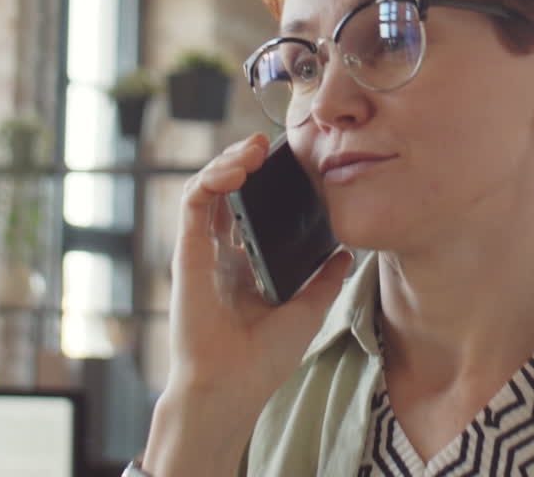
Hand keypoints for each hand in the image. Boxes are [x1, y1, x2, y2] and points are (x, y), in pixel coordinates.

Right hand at [141, 133, 352, 474]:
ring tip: (254, 150)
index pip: (247, 210)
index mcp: (242, 267)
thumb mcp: (307, 311)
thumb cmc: (262, 360)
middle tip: (267, 145)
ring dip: (227, 161)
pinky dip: (211, 178)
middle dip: (243, 161)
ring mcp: (200, 251)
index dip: (262, 183)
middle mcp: (218, 255)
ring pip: (204, 188)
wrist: (232, 387)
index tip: (289, 165)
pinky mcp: (187, 252)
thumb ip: (323, 280)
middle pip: (224, 191)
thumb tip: (346, 254)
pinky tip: (238, 170)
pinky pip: (193, 202)